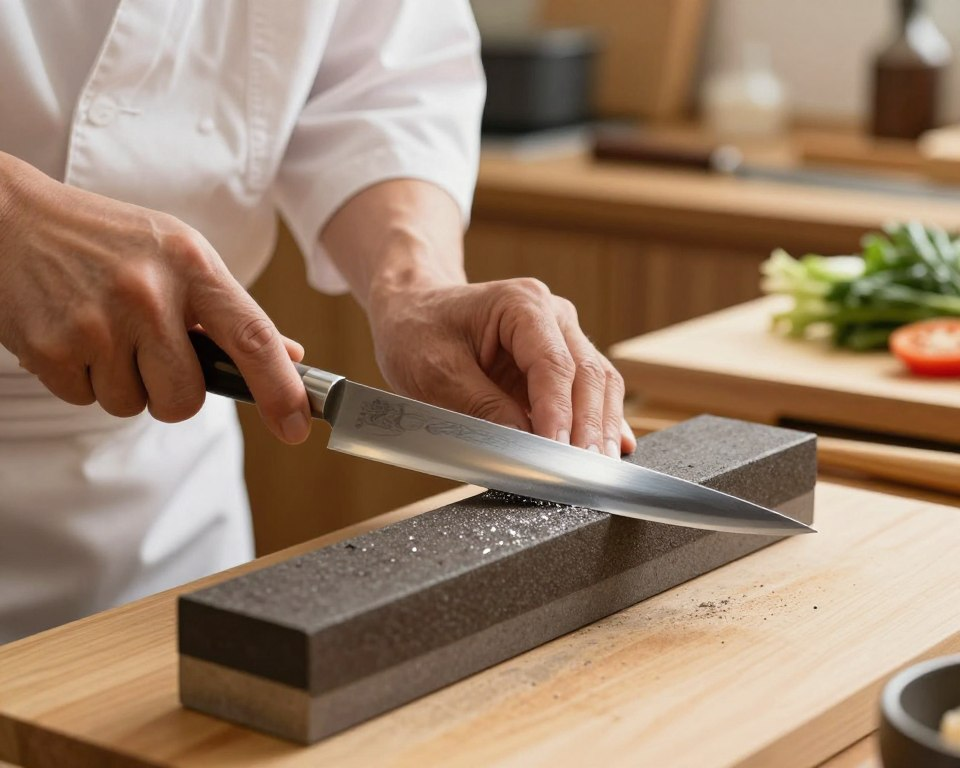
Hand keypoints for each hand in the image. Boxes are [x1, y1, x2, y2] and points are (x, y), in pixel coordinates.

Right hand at [0, 152, 310, 442]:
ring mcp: (98, 322)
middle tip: (148, 354)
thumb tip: (289, 355)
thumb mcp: (179, 254)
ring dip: (120, 382)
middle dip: (170, 393)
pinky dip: (81, 378)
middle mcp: (149, 294)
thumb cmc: (107, 241)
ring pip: (132, 405)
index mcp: (192, 265)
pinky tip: (71, 333)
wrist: (9, 218)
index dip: (282, 389)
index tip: (298, 426)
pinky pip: (86, 400)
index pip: (252, 337)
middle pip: (185, 398)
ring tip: (101, 329)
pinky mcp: (52, 348)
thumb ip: (231, 310)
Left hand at [368, 277, 636, 457]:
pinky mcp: (562, 361)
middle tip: (586, 474)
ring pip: (599, 383)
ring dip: (602, 428)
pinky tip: (613, 449)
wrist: (413, 312)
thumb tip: (524, 443)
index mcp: (520, 304)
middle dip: (590, 428)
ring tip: (599, 471)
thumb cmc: (418, 333)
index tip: (557, 455)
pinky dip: (601, 421)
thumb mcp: (435, 372)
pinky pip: (591, 391)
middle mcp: (552, 314)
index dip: (560, 414)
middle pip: (588, 374)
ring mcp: (562, 335)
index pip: (553, 365)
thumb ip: (481, 407)